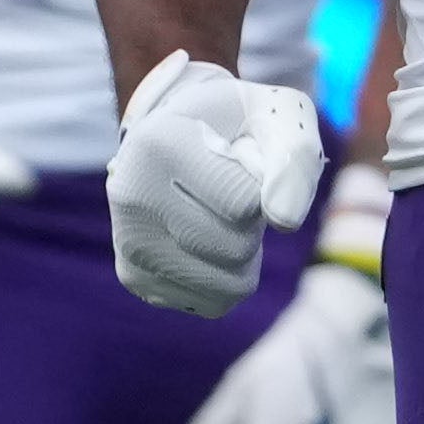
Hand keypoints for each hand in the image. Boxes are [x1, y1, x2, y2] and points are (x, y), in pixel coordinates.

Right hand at [107, 48, 326, 316]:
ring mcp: (128, 240)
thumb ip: (295, 160)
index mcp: (161, 144)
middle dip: (253, 224)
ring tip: (220, 216)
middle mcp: (132, 194)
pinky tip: (206, 240)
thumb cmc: (240, 127)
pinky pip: (212, 303)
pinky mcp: (134, 277)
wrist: (180, 134)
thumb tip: (285, 222)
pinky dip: (226, 277)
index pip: (243, 204)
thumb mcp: (280, 120)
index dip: (265, 188)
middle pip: (235, 249)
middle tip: (233, 191)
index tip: (243, 161)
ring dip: (245, 255)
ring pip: (228, 287)